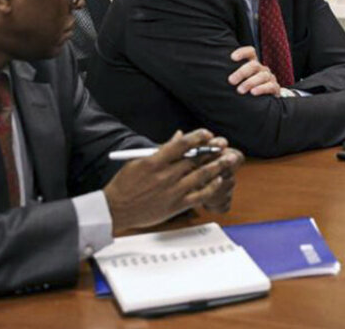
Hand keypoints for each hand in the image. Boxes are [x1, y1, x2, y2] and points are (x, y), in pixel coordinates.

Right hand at [103, 129, 241, 232]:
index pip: (181, 144)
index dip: (197, 137)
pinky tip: (219, 180)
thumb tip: (179, 136)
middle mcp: (165, 176)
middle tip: (224, 144)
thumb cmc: (125, 184)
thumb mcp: (139, 161)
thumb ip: (162, 149)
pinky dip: (211, 187)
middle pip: (195, 159)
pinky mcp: (176, 206)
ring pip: (201, 175)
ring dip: (218, 166)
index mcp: (154, 162)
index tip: (208, 134)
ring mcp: (172, 192)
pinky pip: (199, 195)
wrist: (115, 210)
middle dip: (212, 150)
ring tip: (229, 159)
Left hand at [228, 46, 279, 95]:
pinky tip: (253, 93)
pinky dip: (261, 89)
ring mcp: (269, 77)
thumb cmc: (247, 87)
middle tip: (231, 81)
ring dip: (250, 82)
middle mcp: (261, 68)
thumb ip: (231, 75)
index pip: (250, 52)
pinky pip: (270, 86)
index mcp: (253, 63)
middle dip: (241, 72)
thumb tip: (211, 74)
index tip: (232, 58)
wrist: (265, 99)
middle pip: (253, 65)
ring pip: (262, 75)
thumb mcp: (240, 80)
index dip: (242, 53)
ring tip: (240, 90)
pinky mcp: (275, 88)